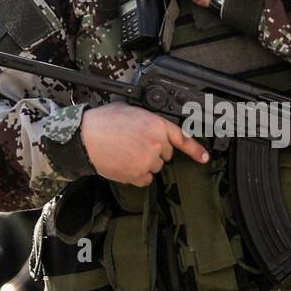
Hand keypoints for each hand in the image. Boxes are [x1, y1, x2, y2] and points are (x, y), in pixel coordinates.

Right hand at [81, 104, 208, 186]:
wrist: (86, 138)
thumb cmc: (104, 122)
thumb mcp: (131, 110)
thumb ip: (148, 120)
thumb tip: (153, 127)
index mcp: (157, 125)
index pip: (183, 138)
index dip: (196, 150)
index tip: (205, 158)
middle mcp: (156, 143)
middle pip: (166, 154)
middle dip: (155, 151)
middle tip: (135, 144)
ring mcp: (148, 161)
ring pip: (155, 167)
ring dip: (145, 163)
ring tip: (126, 153)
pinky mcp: (138, 175)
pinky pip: (145, 179)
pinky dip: (137, 175)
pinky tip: (124, 164)